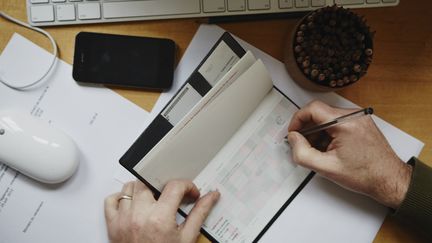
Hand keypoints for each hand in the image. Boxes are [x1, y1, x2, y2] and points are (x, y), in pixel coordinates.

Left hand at [104, 179, 219, 242]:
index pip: (174, 187)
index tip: (191, 193)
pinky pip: (111, 200)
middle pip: (150, 182)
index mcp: (160, 219)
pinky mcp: (112, 225)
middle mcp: (139, 215)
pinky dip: (120, 198)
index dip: (187, 186)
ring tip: (153, 200)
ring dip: (142, 189)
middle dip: (163, 186)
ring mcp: (123, 219)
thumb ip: (200, 213)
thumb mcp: (187, 238)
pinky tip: (133, 205)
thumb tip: (212, 196)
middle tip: (171, 197)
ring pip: (130, 188)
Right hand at [287, 100, 411, 208]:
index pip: (312, 109)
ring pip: (327, 117)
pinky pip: (338, 121)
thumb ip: (302, 153)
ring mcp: (359, 117)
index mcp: (345, 123)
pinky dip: (329, 132)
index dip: (297, 119)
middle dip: (307, 129)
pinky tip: (330, 148)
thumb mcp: (326, 168)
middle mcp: (354, 115)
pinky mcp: (361, 122)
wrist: (389, 179)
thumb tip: (293, 139)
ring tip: (319, 151)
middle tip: (303, 145)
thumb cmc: (365, 175)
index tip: (293, 132)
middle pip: (319, 112)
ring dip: (318, 132)